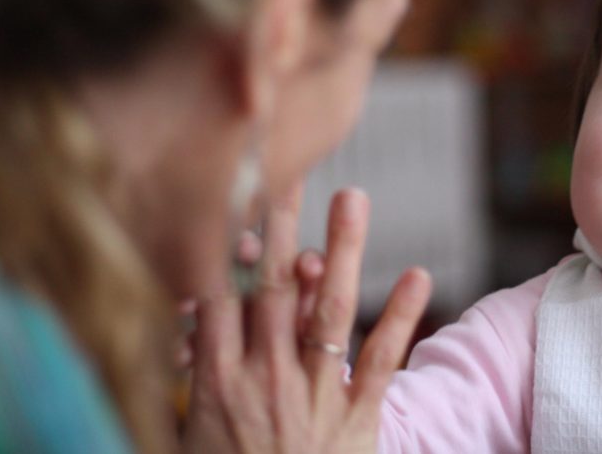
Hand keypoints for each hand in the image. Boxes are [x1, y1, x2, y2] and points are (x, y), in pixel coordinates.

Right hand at [182, 186, 430, 453]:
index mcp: (217, 383)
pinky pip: (382, 361)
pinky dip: (400, 317)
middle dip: (280, 228)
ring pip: (327, 311)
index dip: (224, 246)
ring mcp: (315, 395)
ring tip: (352, 198)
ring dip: (342, 251)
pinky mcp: (358, 418)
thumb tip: (184, 328)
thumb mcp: (188, 437)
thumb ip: (188, 382)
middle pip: (272, 289)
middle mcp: (265, 379)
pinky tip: (417, 276)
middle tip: (287, 174)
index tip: (230, 199)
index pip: (218, 297)